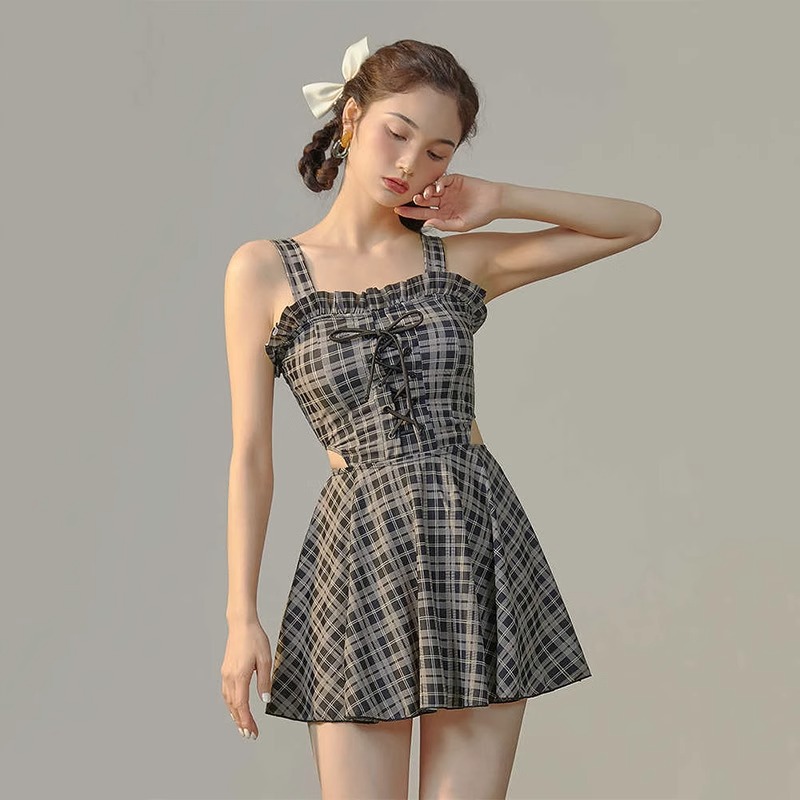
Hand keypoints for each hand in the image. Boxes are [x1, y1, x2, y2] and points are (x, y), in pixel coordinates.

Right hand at [221, 619, 272, 739]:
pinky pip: (226, 693)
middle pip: (234, 707)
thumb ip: (264, 681)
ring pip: (228, 702)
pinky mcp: (225, 671)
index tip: (253, 732)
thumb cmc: (255, 639)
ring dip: (235, 715)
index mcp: (239, 676)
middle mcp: (229, 678)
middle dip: (241, 723)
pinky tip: (235, 708)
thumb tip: (265, 699)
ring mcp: (225, 675)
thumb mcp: (265, 659)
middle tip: (249, 735)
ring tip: (243, 726)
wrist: (241, 624)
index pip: (242, 706)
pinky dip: (231, 705)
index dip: (247, 721)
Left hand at [394, 173, 502, 232]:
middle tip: (412, 201)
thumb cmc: (481, 216)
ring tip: (425, 195)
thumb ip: (443, 225)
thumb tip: (426, 225)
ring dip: (426, 192)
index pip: (423, 213)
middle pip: (424, 200)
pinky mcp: (455, 180)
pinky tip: (438, 188)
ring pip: (431, 189)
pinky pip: (443, 179)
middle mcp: (443, 202)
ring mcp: (448, 190)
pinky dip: (438, 183)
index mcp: (443, 214)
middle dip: (416, 200)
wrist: (496, 202)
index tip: (398, 211)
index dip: (410, 212)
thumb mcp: (461, 225)